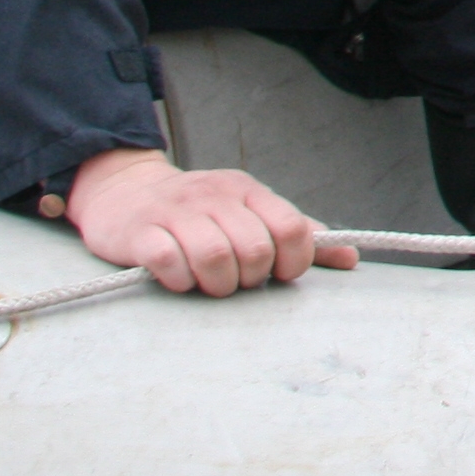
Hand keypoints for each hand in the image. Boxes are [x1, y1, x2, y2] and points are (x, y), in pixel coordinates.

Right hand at [63, 147, 354, 295]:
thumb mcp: (250, 212)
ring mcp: (176, 212)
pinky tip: (177, 278)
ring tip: (209, 283)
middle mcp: (215, 196)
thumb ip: (298, 235)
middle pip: (256, 250)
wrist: (124, 192)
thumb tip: (350, 259)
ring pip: (215, 257)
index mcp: (249, 191)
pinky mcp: (141, 232)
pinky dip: (179, 280)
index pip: (292, 228)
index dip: (294, 262)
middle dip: (251, 278)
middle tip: (235, 279)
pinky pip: (170, 262)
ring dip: (217, 284)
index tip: (279, 275)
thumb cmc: (199, 212)